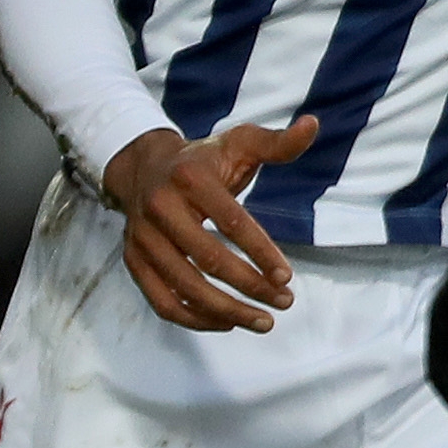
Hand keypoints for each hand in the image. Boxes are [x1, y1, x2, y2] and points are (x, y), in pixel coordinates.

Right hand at [101, 115, 319, 331]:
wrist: (143, 168)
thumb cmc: (202, 161)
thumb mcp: (238, 143)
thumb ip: (277, 142)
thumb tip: (313, 125)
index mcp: (190, 177)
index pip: (231, 221)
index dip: (260, 251)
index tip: (286, 277)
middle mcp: (161, 208)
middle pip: (209, 259)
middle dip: (251, 286)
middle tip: (286, 302)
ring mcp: (142, 238)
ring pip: (186, 287)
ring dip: (228, 311)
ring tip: (264, 321)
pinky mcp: (134, 262)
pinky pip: (163, 302)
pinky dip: (196, 320)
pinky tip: (228, 323)